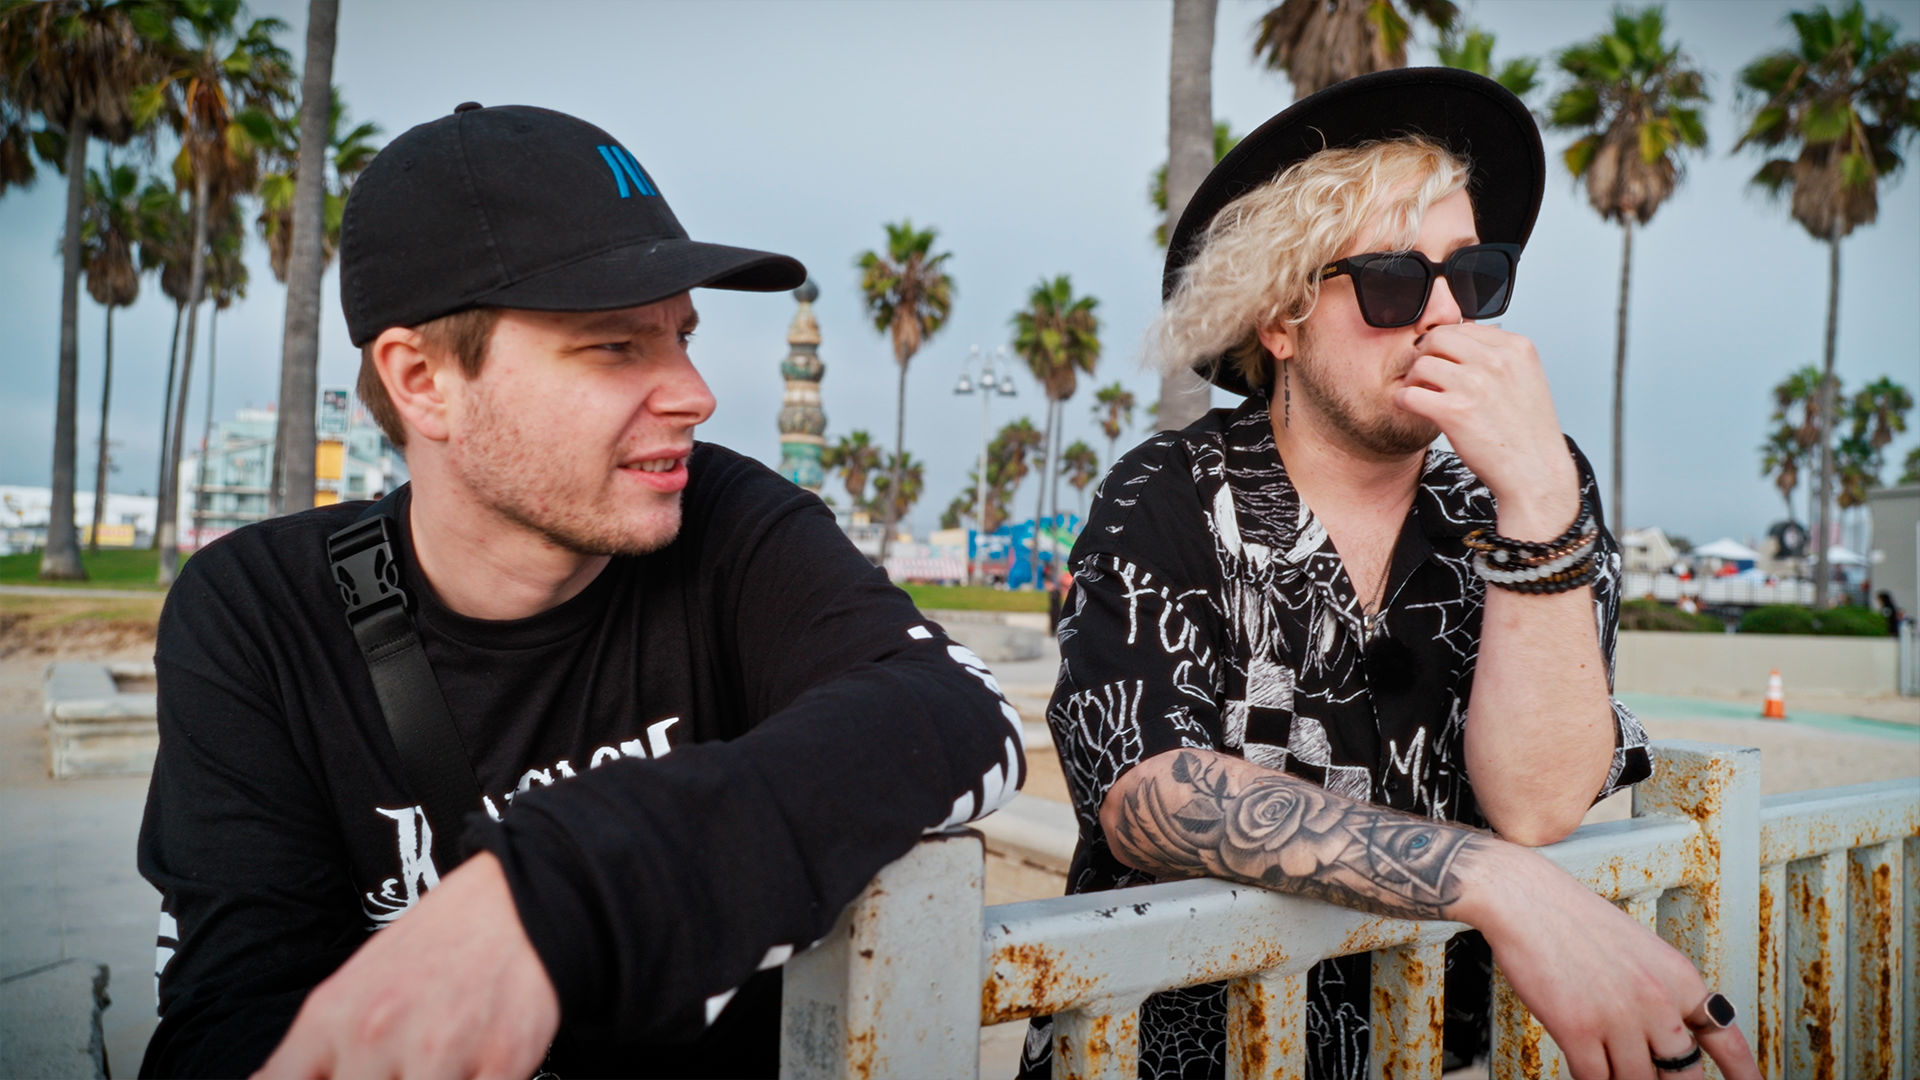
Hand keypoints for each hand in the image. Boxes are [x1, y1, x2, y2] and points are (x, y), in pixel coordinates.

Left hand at [254, 852, 559, 1079]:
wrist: (517, 901)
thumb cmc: (436, 946)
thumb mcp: (354, 987)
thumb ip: (316, 1050)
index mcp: (332, 1016)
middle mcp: (376, 1035)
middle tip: (394, 1071)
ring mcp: (439, 1052)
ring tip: (433, 1069)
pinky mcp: (501, 1062)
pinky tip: (469, 1072)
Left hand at [1392, 323, 1578, 538]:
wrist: (1535, 471)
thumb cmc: (1528, 430)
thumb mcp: (1526, 378)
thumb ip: (1498, 354)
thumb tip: (1464, 333)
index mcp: (1516, 347)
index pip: (1463, 326)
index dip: (1447, 345)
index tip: (1444, 362)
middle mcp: (1496, 360)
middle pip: (1438, 337)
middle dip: (1426, 355)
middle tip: (1427, 376)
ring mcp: (1475, 384)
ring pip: (1420, 363)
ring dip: (1414, 379)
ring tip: (1423, 394)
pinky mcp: (1454, 411)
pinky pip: (1409, 393)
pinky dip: (1404, 400)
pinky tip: (1413, 408)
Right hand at [1464, 847, 1758, 1079]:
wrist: (1523, 896)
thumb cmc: (1571, 918)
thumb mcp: (1636, 948)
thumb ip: (1658, 993)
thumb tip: (1662, 1040)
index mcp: (1678, 976)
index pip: (1724, 1038)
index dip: (1744, 1073)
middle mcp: (1657, 1001)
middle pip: (1683, 1075)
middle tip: (1656, 1078)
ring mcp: (1619, 1018)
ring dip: (1622, 1078)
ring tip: (1608, 1061)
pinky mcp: (1578, 1030)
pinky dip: (1592, 1078)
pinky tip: (1587, 1066)